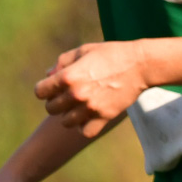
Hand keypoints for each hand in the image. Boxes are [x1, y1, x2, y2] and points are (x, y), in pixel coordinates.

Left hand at [34, 41, 149, 135]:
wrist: (141, 65)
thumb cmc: (111, 54)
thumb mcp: (84, 50)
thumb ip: (62, 62)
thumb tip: (48, 75)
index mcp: (68, 76)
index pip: (40, 92)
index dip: (44, 89)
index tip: (53, 87)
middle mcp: (76, 94)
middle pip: (51, 108)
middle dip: (56, 102)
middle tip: (67, 96)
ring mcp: (90, 107)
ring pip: (65, 122)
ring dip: (69, 115)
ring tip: (78, 107)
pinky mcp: (104, 116)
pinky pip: (84, 131)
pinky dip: (83, 127)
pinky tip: (87, 117)